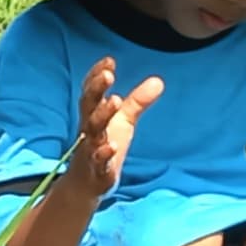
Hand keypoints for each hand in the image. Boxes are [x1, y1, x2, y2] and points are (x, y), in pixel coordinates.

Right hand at [64, 59, 166, 200]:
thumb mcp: (123, 122)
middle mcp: (89, 130)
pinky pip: (97, 161)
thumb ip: (137, 102)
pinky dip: (103, 153)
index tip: (109, 61)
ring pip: (92, 130)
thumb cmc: (104, 147)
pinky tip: (112, 146)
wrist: (87, 184)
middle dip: (96, 89)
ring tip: (114, 100)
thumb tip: (159, 80)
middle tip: (108, 75)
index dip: (97, 76)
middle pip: (88, 106)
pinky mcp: (96, 170)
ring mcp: (90, 149)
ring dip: (102, 115)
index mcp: (93, 115)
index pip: (92, 92)